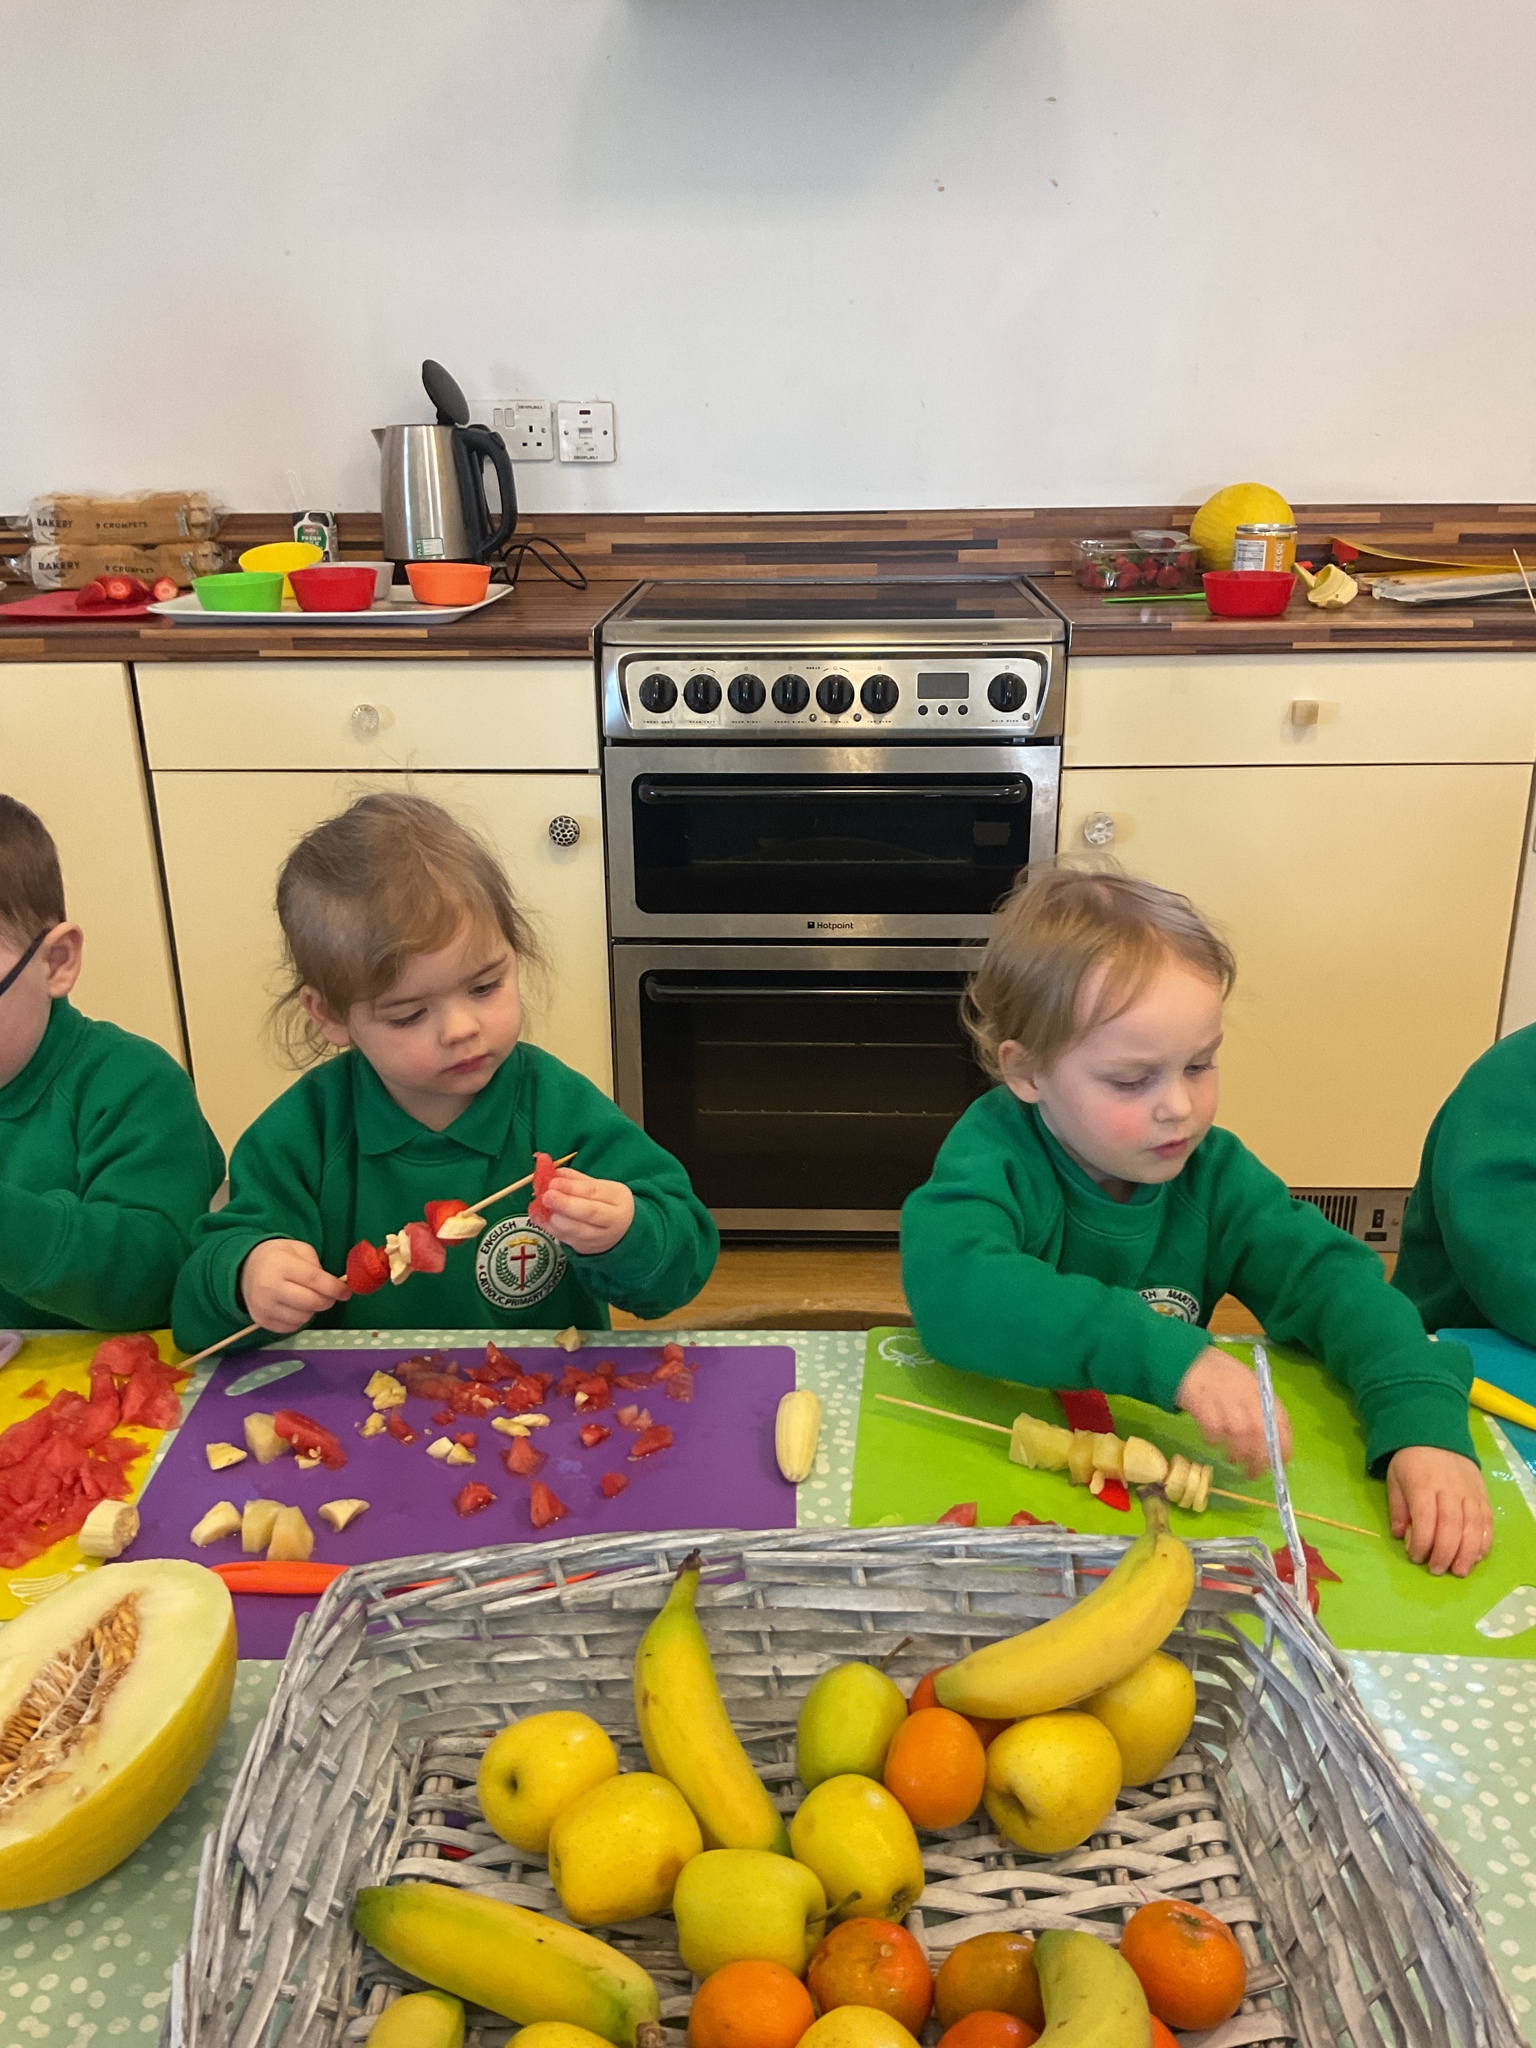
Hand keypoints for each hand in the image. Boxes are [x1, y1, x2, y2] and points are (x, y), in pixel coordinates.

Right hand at [239, 1238, 348, 1333]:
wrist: (244, 1269)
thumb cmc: (277, 1257)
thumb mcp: (298, 1249)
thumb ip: (316, 1266)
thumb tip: (334, 1286)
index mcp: (280, 1265)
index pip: (314, 1280)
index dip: (335, 1288)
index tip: (346, 1292)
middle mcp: (270, 1287)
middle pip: (311, 1302)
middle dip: (327, 1300)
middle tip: (329, 1295)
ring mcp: (264, 1307)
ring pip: (304, 1317)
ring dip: (312, 1310)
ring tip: (307, 1298)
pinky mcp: (261, 1321)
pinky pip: (292, 1327)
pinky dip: (299, 1319)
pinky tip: (294, 1307)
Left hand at [537, 1169, 634, 1255]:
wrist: (623, 1231)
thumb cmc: (607, 1203)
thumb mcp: (600, 1186)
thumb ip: (576, 1180)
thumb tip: (552, 1172)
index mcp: (618, 1198)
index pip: (594, 1192)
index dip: (572, 1187)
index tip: (553, 1182)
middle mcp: (612, 1220)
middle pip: (589, 1213)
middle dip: (564, 1204)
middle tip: (546, 1196)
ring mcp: (599, 1238)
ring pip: (576, 1230)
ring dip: (555, 1218)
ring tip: (540, 1207)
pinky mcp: (585, 1248)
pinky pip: (566, 1239)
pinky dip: (549, 1227)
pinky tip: (539, 1216)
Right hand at [1174, 1347, 1292, 1477]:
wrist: (1188, 1360)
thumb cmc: (1220, 1375)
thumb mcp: (1247, 1385)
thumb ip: (1259, 1409)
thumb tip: (1272, 1443)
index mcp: (1260, 1390)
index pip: (1280, 1421)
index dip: (1283, 1445)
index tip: (1280, 1463)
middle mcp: (1246, 1394)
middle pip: (1261, 1433)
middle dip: (1260, 1459)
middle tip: (1253, 1473)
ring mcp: (1224, 1399)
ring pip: (1240, 1435)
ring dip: (1237, 1453)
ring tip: (1232, 1459)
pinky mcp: (1203, 1405)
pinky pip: (1213, 1432)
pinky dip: (1213, 1441)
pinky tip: (1211, 1441)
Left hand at [1386, 1446, 1493, 1576]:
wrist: (1436, 1433)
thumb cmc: (1410, 1461)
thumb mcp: (1395, 1479)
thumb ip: (1398, 1508)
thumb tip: (1401, 1536)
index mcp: (1423, 1484)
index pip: (1425, 1519)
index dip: (1422, 1543)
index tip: (1415, 1557)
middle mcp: (1449, 1489)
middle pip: (1451, 1526)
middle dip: (1444, 1553)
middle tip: (1437, 1570)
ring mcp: (1469, 1491)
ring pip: (1472, 1526)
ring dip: (1467, 1553)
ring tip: (1459, 1571)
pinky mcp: (1482, 1494)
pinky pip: (1487, 1520)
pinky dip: (1484, 1541)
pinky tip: (1477, 1556)